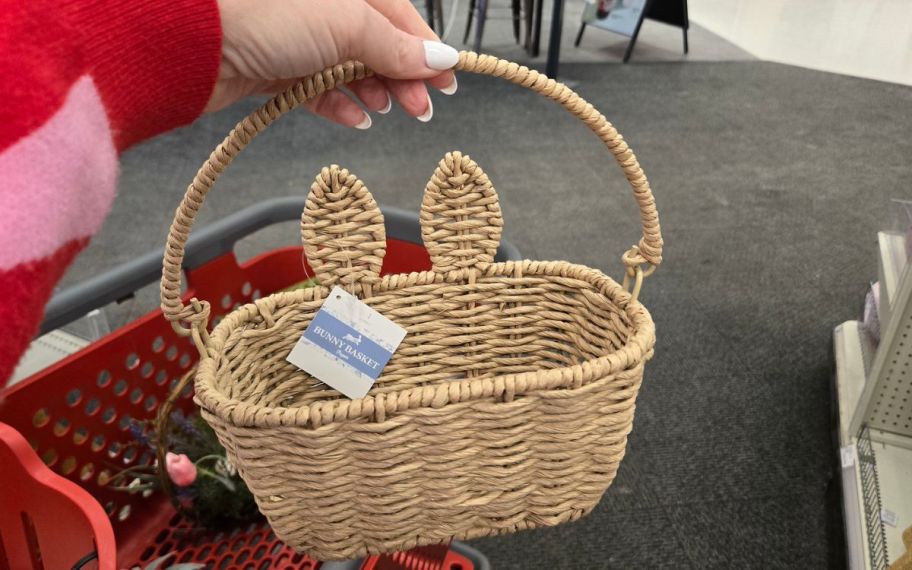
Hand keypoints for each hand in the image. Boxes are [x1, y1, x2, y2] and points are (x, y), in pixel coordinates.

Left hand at [210, 0, 458, 126]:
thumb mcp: (347, 24)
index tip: (447, 81)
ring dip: (372, 93)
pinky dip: (338, 105)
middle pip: (377, 45)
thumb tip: (439, 58)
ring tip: (384, 111)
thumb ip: (395, 45)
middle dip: (402, 78)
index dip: (426, 50)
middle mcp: (323, 9)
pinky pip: (318, 90)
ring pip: (350, 70)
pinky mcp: (277, 69)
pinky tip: (354, 118)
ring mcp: (299, 39)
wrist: (192, 43)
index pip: (399, 17)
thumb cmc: (262, 14)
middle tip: (420, 108)